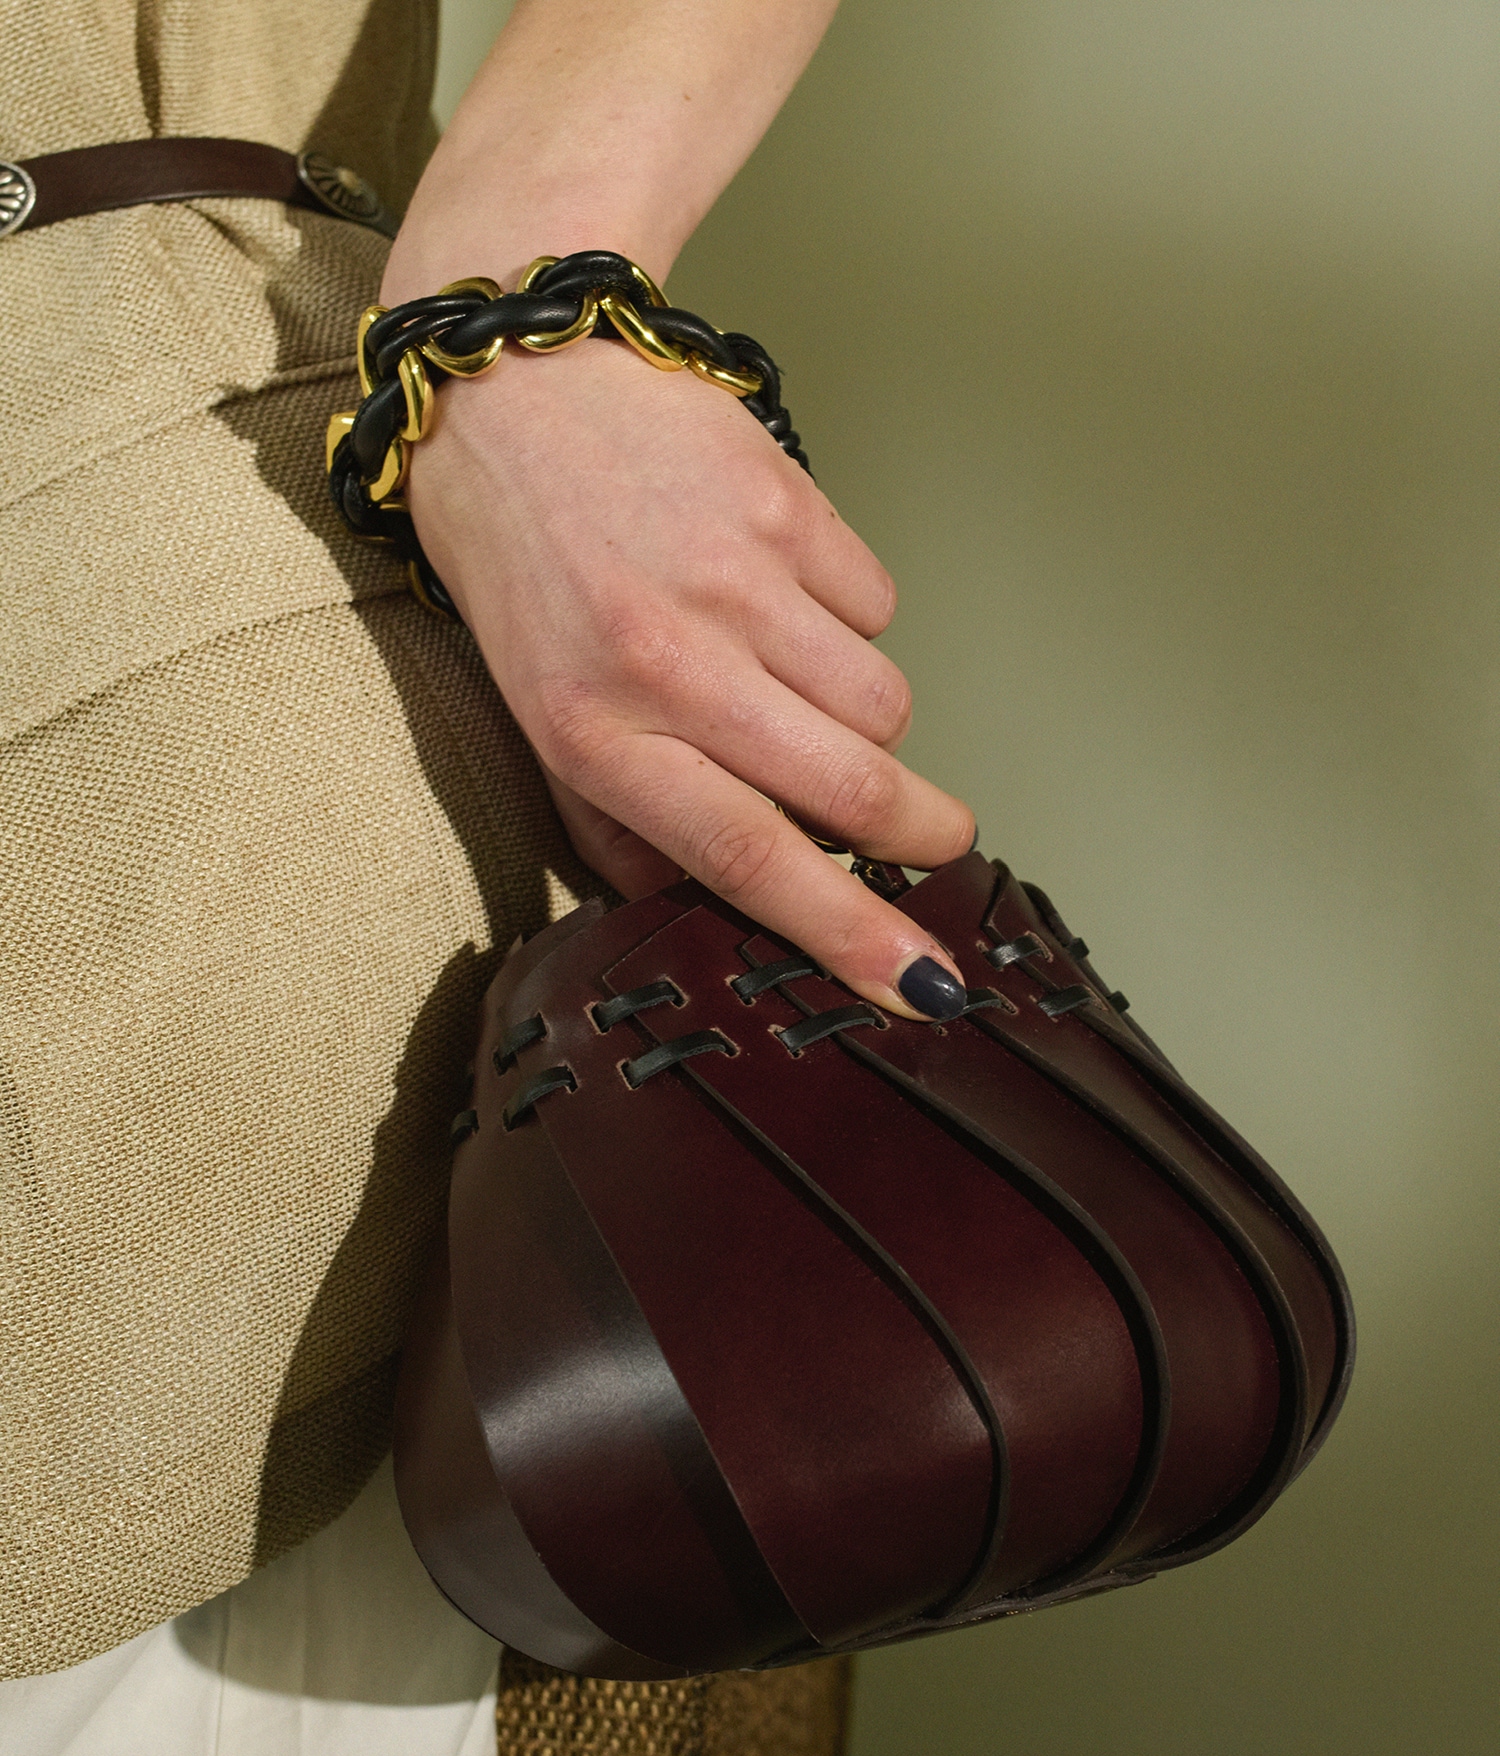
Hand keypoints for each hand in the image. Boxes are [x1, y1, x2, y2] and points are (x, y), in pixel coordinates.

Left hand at [404, 335, 974, 1019]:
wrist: (509, 381)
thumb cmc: (514, 561)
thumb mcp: (534, 713)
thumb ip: (618, 819)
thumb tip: (713, 898)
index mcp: (598, 732)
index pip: (745, 856)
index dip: (844, 931)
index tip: (918, 982)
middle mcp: (671, 661)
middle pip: (849, 785)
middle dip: (919, 834)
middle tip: (936, 842)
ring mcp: (736, 577)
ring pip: (883, 702)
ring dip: (868, 721)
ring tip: (801, 682)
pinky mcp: (785, 503)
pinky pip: (877, 605)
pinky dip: (850, 620)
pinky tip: (786, 591)